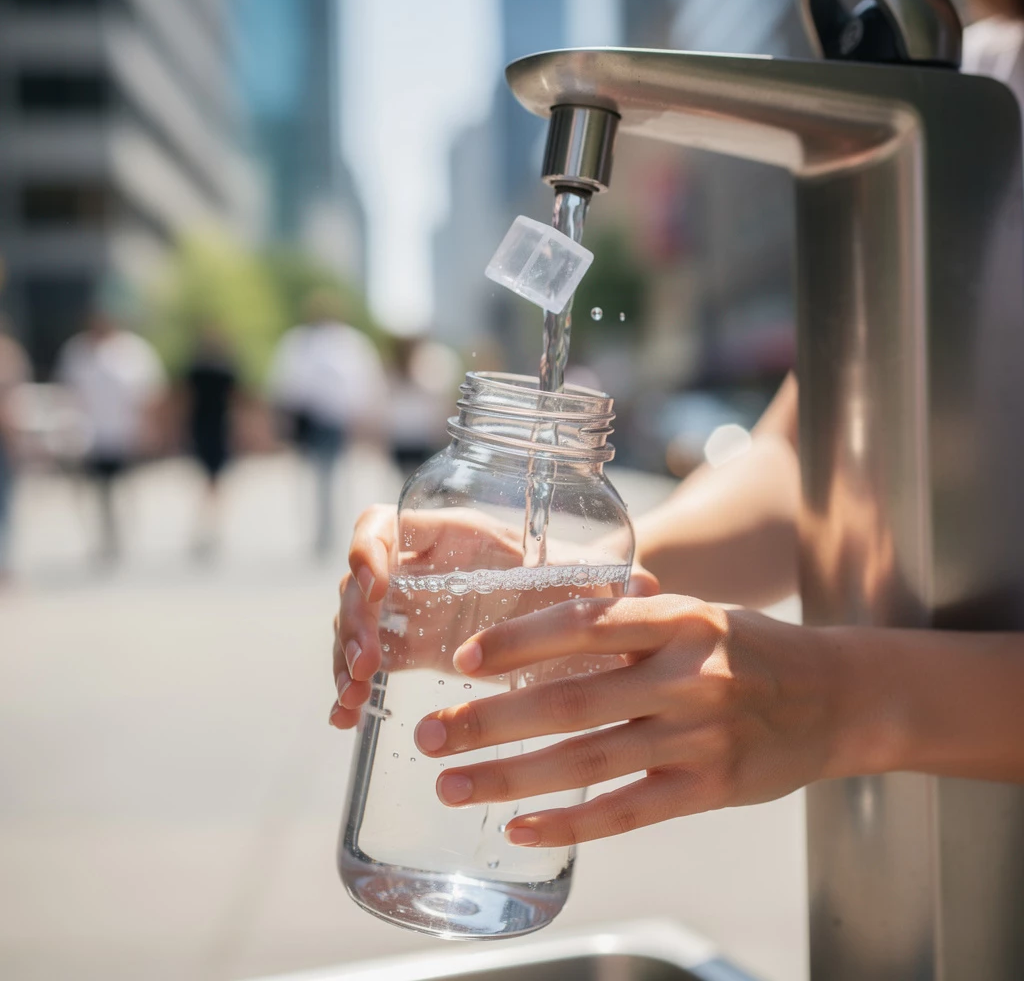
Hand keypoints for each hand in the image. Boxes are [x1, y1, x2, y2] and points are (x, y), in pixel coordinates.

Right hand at [330, 504, 656, 728]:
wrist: (565, 607)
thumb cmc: (570, 580)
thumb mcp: (579, 577)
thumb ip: (603, 579)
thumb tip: (647, 584)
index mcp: (449, 537)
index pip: (382, 525)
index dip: (366, 550)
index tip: (374, 587)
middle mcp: (419, 569)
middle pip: (357, 582)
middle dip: (352, 620)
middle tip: (368, 665)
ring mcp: (407, 610)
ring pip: (353, 624)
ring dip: (344, 658)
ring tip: (354, 700)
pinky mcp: (408, 648)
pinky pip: (363, 661)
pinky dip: (348, 689)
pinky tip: (346, 720)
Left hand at [413, 595, 846, 846]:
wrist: (841, 696)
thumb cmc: (753, 648)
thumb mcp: (698, 613)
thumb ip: (629, 618)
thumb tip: (545, 617)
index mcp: (680, 619)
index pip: (583, 624)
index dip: (518, 641)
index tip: (464, 660)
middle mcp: (688, 675)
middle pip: (570, 700)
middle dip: (489, 720)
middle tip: (431, 732)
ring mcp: (701, 737)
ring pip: (588, 760)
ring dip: (511, 776)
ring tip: (452, 784)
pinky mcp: (712, 790)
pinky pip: (628, 810)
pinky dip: (570, 823)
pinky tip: (520, 828)